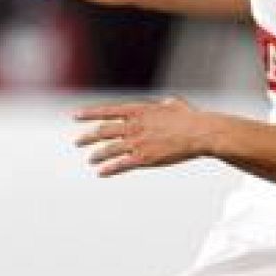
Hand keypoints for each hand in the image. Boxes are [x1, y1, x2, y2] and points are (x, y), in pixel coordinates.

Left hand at [74, 97, 214, 176]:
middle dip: (87, 138)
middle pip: (102, 132)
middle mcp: (133, 126)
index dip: (89, 114)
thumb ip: (164, 104)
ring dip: (97, 156)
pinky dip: (108, 169)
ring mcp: (138, 143)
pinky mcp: (144, 159)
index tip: (76, 117)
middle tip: (77, 142)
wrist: (199, 133)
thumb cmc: (190, 118)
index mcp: (138, 110)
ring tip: (91, 160)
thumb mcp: (174, 104)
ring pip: (108, 150)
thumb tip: (165, 103)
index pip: (106, 112)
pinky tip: (101, 172)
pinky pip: (121, 165)